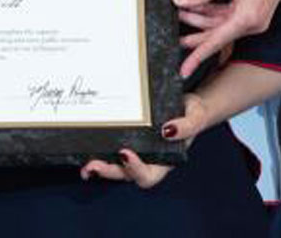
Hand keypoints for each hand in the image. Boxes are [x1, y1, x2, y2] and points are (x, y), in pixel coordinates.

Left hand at [78, 93, 206, 187]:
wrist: (187, 104)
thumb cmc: (193, 114)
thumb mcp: (195, 116)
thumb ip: (187, 125)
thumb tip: (168, 130)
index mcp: (165, 162)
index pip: (148, 175)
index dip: (135, 169)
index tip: (125, 153)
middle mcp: (148, 161)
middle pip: (125, 175)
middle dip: (108, 172)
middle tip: (93, 165)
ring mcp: (137, 152)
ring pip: (115, 166)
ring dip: (99, 167)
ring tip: (85, 165)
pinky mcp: (126, 139)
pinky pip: (111, 150)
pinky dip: (99, 151)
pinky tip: (86, 147)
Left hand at [172, 0, 280, 78]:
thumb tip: (181, 2)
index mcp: (246, 18)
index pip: (215, 42)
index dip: (197, 56)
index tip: (184, 70)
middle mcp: (252, 25)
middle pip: (217, 36)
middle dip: (195, 35)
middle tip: (174, 34)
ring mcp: (254, 21)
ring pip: (222, 26)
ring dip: (202, 20)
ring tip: (182, 12)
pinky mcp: (254, 15)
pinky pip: (229, 19)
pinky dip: (214, 14)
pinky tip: (199, 7)